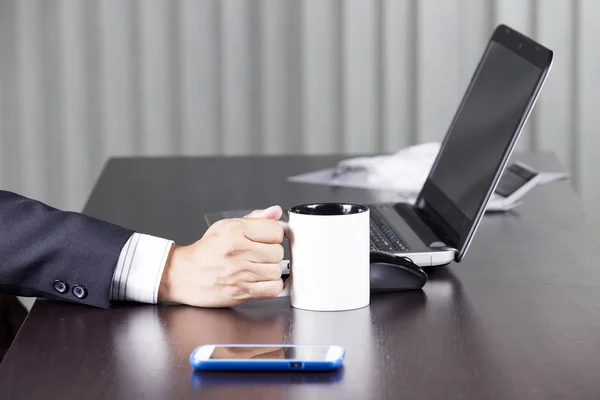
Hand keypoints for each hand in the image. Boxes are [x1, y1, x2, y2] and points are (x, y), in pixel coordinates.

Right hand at [158, 205, 284, 306]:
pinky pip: (272, 289)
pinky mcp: (240, 292)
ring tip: (257, 268)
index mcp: (235, 230)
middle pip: (278, 252)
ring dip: (271, 271)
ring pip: (277, 270)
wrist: (182, 275)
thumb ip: (255, 219)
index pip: (276, 230)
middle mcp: (238, 250)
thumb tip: (275, 211)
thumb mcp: (226, 227)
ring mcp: (239, 272)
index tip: (267, 239)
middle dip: (272, 254)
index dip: (274, 235)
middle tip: (259, 255)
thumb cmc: (205, 252)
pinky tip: (260, 281)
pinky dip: (270, 286)